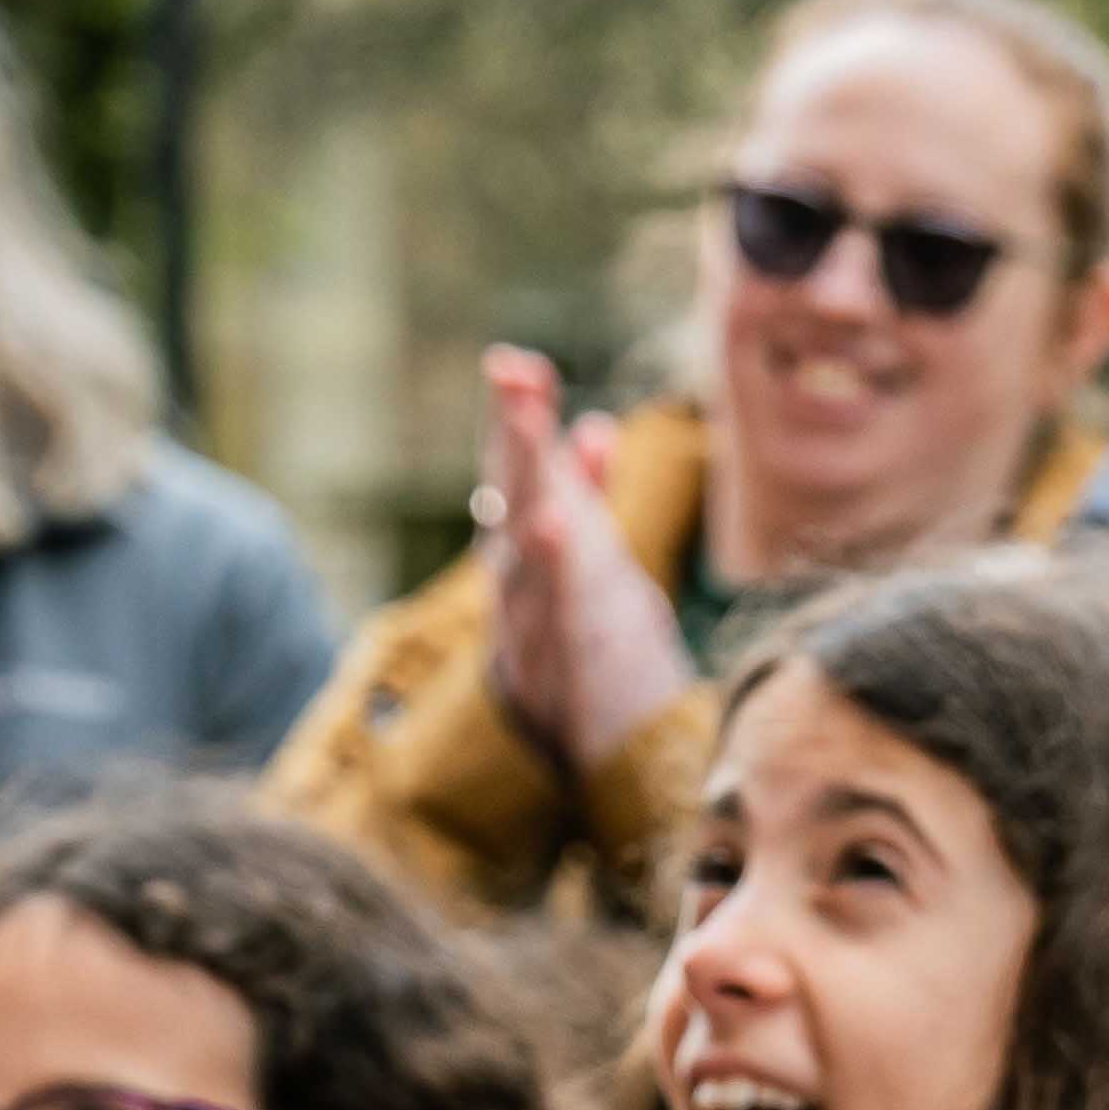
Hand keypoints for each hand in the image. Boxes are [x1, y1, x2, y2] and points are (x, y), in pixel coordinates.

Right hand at [475, 349, 699, 780]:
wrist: (589, 745)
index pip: (517, 467)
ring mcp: (533, 619)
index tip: (514, 364)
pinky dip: (550, 571)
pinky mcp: (560, 663)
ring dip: (529, 491)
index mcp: (526, 541)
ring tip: (535, 437)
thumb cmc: (588, 639)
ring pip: (524, 549)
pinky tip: (554, 528)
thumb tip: (594, 425)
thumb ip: (588, 492)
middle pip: (514, 493)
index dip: (515, 416)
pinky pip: (552, 611)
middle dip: (516, 435)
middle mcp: (517, 573)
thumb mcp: (590, 557)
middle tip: (514, 378)